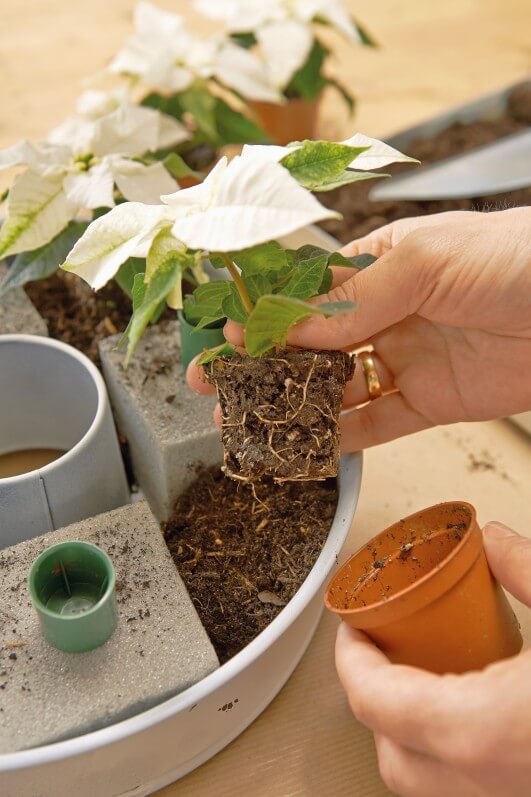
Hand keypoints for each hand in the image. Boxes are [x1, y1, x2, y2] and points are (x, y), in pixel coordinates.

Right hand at [189, 208, 530, 447]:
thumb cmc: (512, 257)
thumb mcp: (424, 260)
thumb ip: (353, 298)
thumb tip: (287, 329)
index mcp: (380, 264)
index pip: (305, 293)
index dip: (262, 317)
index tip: (225, 338)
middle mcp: (386, 312)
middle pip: (311, 345)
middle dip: (263, 366)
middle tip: (217, 388)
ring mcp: (406, 359)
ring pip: (336, 388)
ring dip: (293, 406)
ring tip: (250, 424)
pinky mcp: (431, 402)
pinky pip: (377, 424)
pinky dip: (342, 438)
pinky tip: (307, 447)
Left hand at [336, 522, 530, 796]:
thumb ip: (526, 570)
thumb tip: (494, 542)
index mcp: (476, 729)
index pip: (373, 699)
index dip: (348, 657)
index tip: (349, 628)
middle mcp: (482, 783)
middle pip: (389, 753)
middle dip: (371, 699)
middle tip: (376, 653)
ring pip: (421, 782)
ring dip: (405, 734)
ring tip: (416, 682)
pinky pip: (459, 788)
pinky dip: (443, 755)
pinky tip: (467, 714)